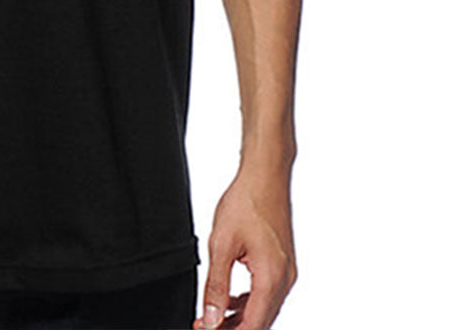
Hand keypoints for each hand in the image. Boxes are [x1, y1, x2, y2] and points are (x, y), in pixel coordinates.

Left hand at [193, 166, 297, 329]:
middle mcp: (285, 280)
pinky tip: (230, 299)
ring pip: (264, 309)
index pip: (253, 326)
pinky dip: (249, 301)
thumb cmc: (246, 202)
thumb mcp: (222, 244)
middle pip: (260, 322)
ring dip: (240, 317)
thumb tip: (211, 318)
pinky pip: (267, 293)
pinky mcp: (283, 264)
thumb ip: (216, 285)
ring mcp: (287, 272)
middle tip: (204, 325)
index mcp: (271, 278)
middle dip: (233, 328)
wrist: (265, 176)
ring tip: (212, 316)